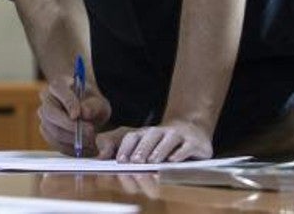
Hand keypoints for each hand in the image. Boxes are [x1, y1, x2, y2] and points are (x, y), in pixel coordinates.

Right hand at [37, 78, 110, 155]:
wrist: (85, 112)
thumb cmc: (91, 104)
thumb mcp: (99, 102)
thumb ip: (93, 106)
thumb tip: (84, 113)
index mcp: (58, 85)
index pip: (59, 90)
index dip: (67, 103)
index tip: (78, 115)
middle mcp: (47, 99)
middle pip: (50, 113)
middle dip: (71, 126)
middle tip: (91, 132)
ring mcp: (44, 116)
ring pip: (53, 131)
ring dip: (73, 140)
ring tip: (92, 143)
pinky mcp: (46, 131)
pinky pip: (55, 143)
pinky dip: (71, 149)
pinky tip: (85, 149)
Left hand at [98, 120, 212, 162]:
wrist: (190, 130)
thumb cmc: (157, 143)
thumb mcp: (136, 142)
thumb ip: (113, 145)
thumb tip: (99, 158)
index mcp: (141, 134)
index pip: (130, 137)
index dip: (124, 149)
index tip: (120, 162)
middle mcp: (158, 132)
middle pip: (148, 138)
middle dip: (141, 151)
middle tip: (135, 164)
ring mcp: (177, 135)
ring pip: (167, 140)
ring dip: (158, 152)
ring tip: (152, 163)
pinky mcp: (194, 142)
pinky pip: (186, 147)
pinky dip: (180, 154)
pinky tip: (173, 161)